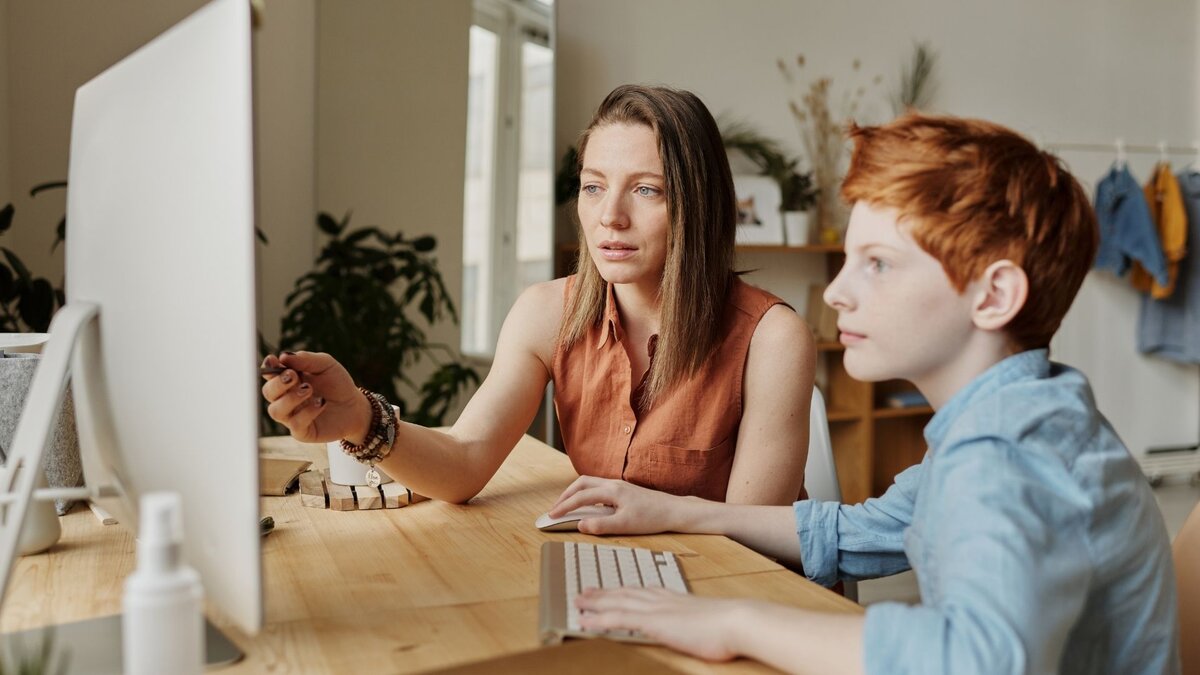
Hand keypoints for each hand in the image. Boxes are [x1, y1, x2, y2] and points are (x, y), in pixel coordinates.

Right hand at [260, 351, 370, 443]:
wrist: (355, 406)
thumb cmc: (337, 383)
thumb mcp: (325, 365)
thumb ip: (306, 359)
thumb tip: (283, 356)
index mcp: (288, 380)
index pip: (269, 374)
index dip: (268, 367)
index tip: (273, 360)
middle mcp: (285, 399)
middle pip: (268, 392)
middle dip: (278, 383)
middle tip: (294, 376)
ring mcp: (292, 416)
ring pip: (276, 411)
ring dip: (290, 399)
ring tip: (309, 389)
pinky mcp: (302, 432)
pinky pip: (295, 424)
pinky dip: (307, 412)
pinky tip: (321, 403)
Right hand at [549, 476, 684, 534]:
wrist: (674, 510)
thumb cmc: (652, 518)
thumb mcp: (625, 526)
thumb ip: (601, 525)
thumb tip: (580, 525)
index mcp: (612, 491)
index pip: (580, 497)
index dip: (564, 506)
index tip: (551, 516)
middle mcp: (613, 484)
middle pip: (581, 483)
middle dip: (566, 495)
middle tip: (556, 509)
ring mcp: (619, 485)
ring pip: (590, 483)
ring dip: (576, 493)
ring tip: (568, 506)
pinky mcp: (624, 489)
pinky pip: (598, 487)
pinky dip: (587, 493)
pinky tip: (589, 506)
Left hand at [576, 588, 745, 661]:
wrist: (737, 620)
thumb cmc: (730, 625)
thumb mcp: (709, 620)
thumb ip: (696, 621)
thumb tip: (698, 627)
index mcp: (675, 598)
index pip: (643, 591)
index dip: (624, 590)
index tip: (612, 589)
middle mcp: (661, 600)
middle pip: (625, 593)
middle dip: (604, 593)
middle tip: (585, 591)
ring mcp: (656, 609)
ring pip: (617, 603)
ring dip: (595, 603)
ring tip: (578, 602)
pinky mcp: (653, 622)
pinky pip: (618, 619)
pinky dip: (599, 619)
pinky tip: (585, 621)